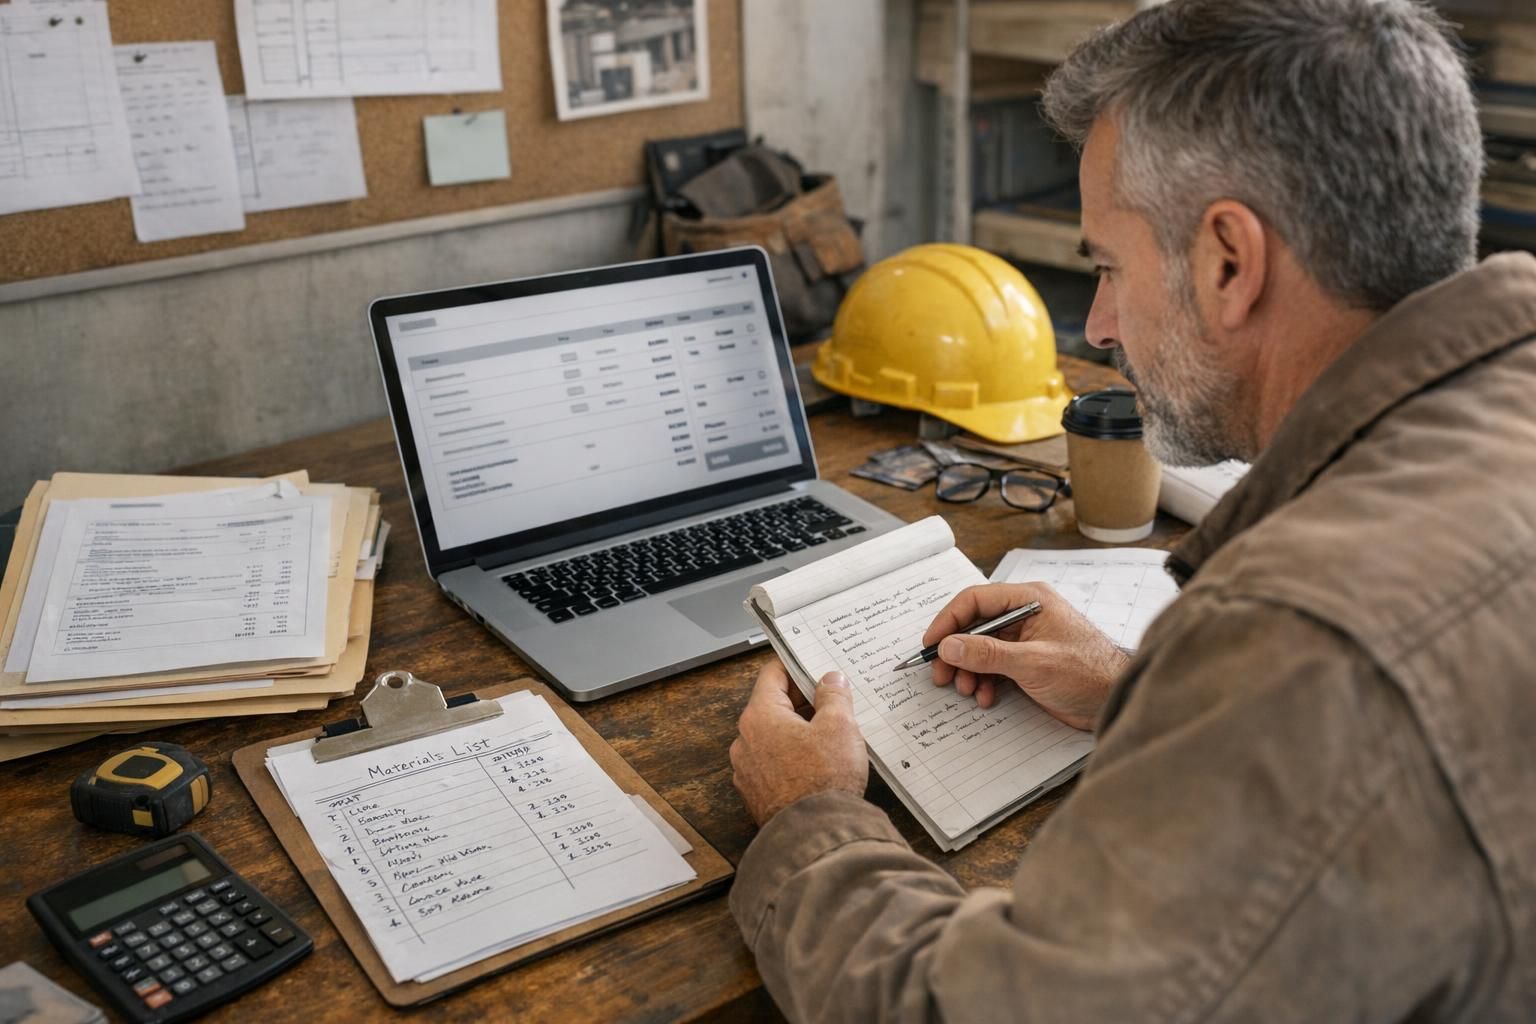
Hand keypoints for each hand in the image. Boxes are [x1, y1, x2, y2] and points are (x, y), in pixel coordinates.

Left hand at [730, 660, 867, 825]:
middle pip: (773, 706)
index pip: (772, 675)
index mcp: (759, 716)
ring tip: (829, 735)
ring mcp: (748, 770)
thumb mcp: (840, 726)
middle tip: (831, 700)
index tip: (813, 666)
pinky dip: (792, 757)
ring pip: (773, 737)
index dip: (795, 666)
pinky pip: (774, 764)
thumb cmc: (823, 781)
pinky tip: (818, 764)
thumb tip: (831, 680)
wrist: (815, 834)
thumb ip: (834, 696)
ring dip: (798, 731)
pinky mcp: (757, 793)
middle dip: (802, 701)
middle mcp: (745, 741)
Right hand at [922, 583, 1128, 729]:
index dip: (948, 620)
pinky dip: (984, 681)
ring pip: (981, 648)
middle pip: (974, 625)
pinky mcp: (1028, 662)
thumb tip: (949, 646)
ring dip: (969, 670)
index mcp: (1029, 600)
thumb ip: (988, 653)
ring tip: (966, 690)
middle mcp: (1025, 615)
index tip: (932, 644)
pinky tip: (985, 696)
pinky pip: (993, 666)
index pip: (976, 600)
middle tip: (941, 675)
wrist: (1116, 701)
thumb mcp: (1034, 663)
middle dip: (956, 652)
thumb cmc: (1089, 674)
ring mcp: (1026, 639)